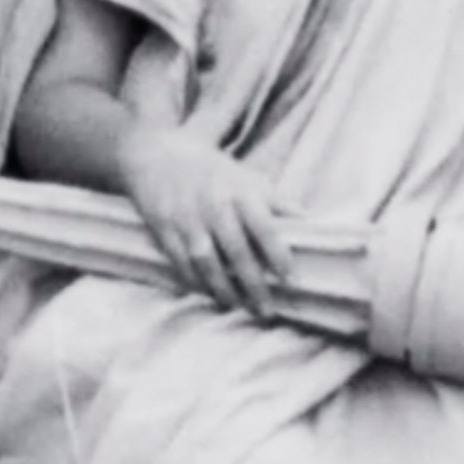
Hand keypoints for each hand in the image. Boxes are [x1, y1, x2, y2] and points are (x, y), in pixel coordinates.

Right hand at [118, 122, 292, 317]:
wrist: (155, 153)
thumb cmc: (209, 169)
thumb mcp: (244, 177)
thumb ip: (275, 200)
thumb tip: (308, 219)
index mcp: (238, 191)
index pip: (263, 228)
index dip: (278, 255)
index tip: (291, 280)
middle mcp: (213, 206)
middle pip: (237, 253)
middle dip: (253, 285)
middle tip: (266, 310)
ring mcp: (186, 218)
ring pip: (207, 263)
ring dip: (223, 289)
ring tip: (237, 306)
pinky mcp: (163, 227)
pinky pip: (180, 262)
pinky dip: (194, 281)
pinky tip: (206, 293)